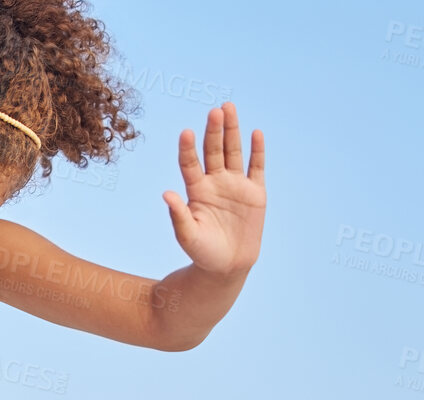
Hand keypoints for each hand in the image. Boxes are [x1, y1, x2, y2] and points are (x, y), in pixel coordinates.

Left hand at [162, 102, 265, 277]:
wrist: (227, 267)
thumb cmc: (202, 252)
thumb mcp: (188, 235)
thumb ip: (178, 214)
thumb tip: (166, 194)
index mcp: (196, 190)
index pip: (190, 164)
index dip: (188, 149)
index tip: (186, 133)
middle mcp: (215, 182)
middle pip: (213, 151)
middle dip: (213, 131)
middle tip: (214, 111)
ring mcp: (235, 185)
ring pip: (234, 152)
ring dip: (232, 131)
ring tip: (228, 109)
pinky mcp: (255, 192)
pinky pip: (256, 167)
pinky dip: (257, 151)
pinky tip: (256, 133)